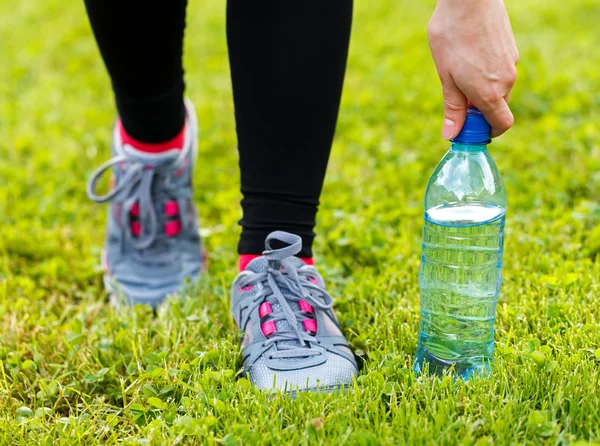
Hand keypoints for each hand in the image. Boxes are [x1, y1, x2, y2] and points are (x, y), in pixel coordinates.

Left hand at [428, 0, 518, 138]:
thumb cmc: (452, 36)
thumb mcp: (446, 76)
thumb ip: (453, 107)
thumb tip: (451, 134)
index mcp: (490, 93)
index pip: (502, 124)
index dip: (488, 132)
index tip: (470, 129)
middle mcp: (506, 80)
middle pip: (498, 106)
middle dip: (480, 110)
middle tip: (457, 101)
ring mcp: (511, 62)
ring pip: (499, 87)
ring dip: (482, 89)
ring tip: (459, 72)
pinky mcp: (511, 48)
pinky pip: (501, 70)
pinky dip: (487, 73)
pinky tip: (469, 57)